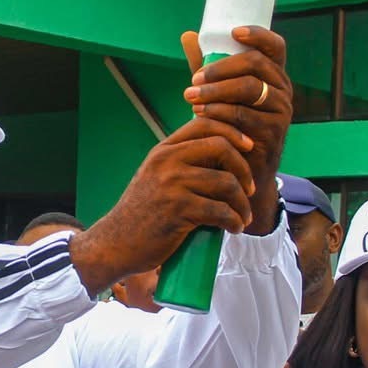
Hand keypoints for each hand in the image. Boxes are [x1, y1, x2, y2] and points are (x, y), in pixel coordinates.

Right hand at [71, 116, 255, 292]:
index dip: (233, 132)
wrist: (116, 243)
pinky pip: (220, 211)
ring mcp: (172, 184)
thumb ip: (181, 163)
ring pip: (226, 183)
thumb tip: (223, 155)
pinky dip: (234, 221)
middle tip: (250, 189)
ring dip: (243, 203)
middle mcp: (167, 161)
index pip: (205, 124)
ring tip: (243, 217)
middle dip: (244, 169)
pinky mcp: (178, 210)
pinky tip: (234, 228)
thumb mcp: (156, 177)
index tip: (248, 148)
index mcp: (164, 150)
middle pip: (222, 147)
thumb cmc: (142, 213)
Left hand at [181, 26, 291, 233]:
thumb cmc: (231, 125)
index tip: (234, 32)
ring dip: (215, 91)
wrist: (244, 170)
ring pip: (248, 88)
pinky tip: (199, 116)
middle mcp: (282, 89)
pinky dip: (218, 113)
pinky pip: (243, 115)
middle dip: (221, 68)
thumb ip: (208, 66)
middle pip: (256, 64)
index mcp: (273, 75)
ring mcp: (281, 110)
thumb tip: (188, 35)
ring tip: (190, 97)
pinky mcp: (273, 132)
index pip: (275, 46)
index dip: (258, 35)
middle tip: (194, 79)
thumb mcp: (220, 93)